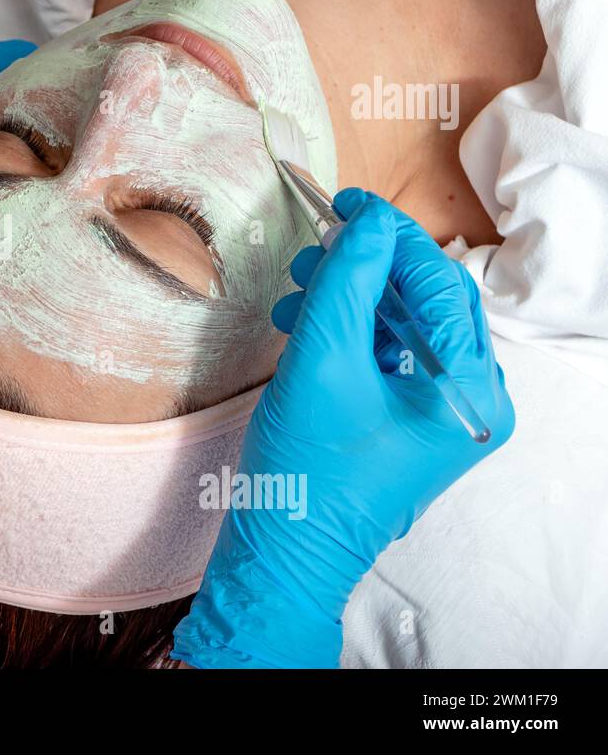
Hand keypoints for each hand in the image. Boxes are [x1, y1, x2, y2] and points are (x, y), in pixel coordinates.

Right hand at [172, 189, 514, 666]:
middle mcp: (470, 400)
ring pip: (402, 324)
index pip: (438, 283)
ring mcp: (441, 412)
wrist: (284, 552)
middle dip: (366, 267)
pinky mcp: (409, 421)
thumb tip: (368, 222)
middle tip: (316, 247)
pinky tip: (302, 322)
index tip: (345, 203)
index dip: (389, 236)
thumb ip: (348, 282)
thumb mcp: (323, 361)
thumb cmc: (307, 471)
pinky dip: (347, 331)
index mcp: (470, 390)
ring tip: (296, 289)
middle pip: (426, 301)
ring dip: (349, 298)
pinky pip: (388, 354)